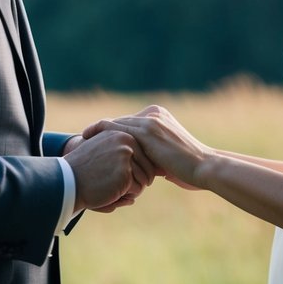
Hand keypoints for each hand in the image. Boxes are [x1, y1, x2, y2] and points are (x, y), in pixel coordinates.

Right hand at [64, 129, 154, 213]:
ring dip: (134, 189)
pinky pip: (137, 188)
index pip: (145, 155)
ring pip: (145, 178)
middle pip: (148, 166)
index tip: (124, 179)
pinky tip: (113, 194)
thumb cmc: (85, 169)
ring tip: (115, 190)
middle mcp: (126, 141)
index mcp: (122, 133)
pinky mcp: (125, 172)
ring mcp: (126, 155)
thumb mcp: (104, 150)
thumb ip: (122, 150)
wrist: (66, 180)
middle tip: (123, 188)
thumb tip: (147, 158)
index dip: (138, 171)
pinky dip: (127, 196)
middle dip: (139, 181)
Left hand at [83, 105, 213, 188]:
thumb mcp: (165, 157)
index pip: (127, 123)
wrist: (203, 167)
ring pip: (115, 123)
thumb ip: (151, 155)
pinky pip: (116, 128)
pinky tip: (85, 138)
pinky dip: (100, 132)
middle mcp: (154, 114)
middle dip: (100, 131)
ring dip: (96, 131)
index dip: (110, 132)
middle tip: (80, 139)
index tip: (93, 140)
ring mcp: (150, 120)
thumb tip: (138, 167)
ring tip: (79, 139)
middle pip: (119, 122)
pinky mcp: (147, 130)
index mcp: (159, 116)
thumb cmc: (188, 169)